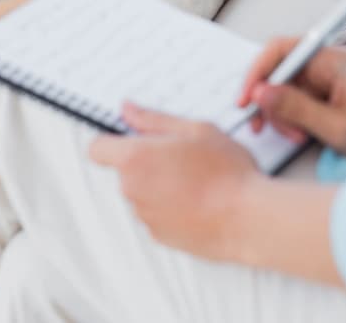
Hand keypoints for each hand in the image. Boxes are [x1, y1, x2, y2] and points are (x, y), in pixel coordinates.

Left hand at [88, 101, 263, 260]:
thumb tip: (128, 109)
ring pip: (143, 191)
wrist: (247, 219)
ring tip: (198, 178)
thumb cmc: (225, 171)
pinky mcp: (160, 236)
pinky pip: (157, 213)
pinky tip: (200, 199)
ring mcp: (145, 216)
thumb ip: (154, 119)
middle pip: (126, 170)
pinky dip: (172, 205)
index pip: (97, 149)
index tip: (133, 136)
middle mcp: (133, 190)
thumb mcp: (195, 129)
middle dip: (147, 160)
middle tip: (183, 153)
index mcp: (136, 159)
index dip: (112, 140)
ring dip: (161, 183)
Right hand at [237, 37, 345, 163]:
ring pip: (284, 86)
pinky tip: (303, 133)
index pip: (282, 50)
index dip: (257, 72)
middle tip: (271, 129)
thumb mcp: (338, 130)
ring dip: (282, 112)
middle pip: (279, 69)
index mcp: (334, 60)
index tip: (245, 101)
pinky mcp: (327, 89)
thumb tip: (259, 93)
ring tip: (297, 136)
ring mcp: (328, 74)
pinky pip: (296, 96)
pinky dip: (292, 116)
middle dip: (271, 100)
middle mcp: (329, 60)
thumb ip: (296, 110)